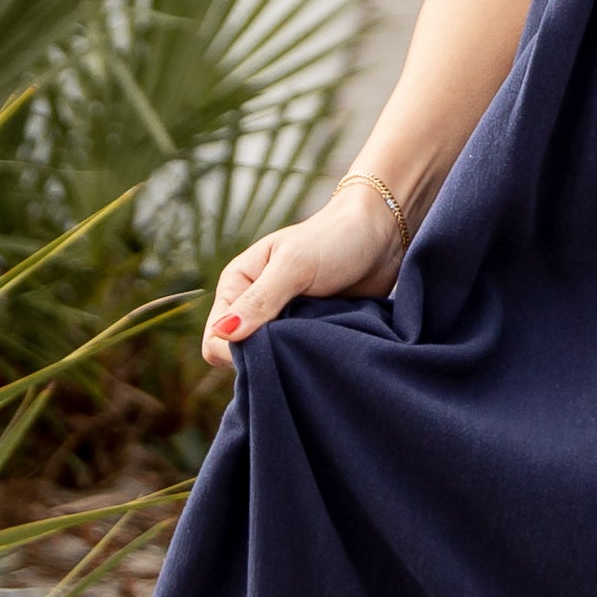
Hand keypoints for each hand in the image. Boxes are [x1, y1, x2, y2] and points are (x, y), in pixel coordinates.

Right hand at [202, 180, 408, 366]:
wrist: (381, 235)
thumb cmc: (334, 239)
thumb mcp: (295, 265)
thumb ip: (261, 300)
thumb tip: (224, 334)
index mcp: (238, 285)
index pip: (215, 338)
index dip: (236, 351)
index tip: (272, 347)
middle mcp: (254, 306)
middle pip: (242, 355)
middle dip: (267, 357)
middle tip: (300, 345)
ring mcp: (282, 322)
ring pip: (272, 361)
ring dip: (292, 358)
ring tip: (317, 343)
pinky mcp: (309, 333)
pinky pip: (299, 359)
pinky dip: (310, 357)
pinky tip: (327, 348)